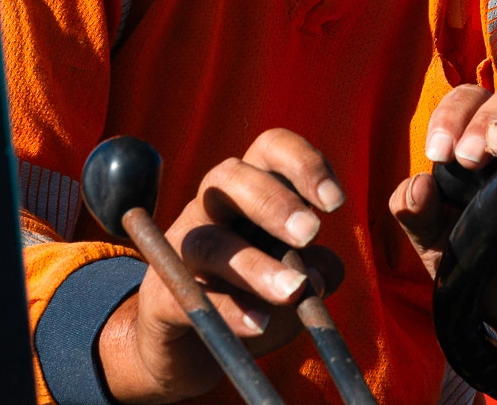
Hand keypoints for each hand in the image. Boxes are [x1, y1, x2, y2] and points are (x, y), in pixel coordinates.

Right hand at [100, 129, 347, 403]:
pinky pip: (189, 296)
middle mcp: (211, 207)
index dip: (303, 164)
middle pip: (230, 178)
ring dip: (254, 265)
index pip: (271, 149)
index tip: (335, 203)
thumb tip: (320, 274)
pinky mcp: (161, 295)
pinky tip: (258, 324)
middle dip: (273, 202)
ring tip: (293, 290)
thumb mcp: (297, 279)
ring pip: (209, 241)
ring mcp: (181, 248)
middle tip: (310, 234)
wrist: (195, 348)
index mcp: (252, 188)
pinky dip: (228, 311)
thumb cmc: (255, 296)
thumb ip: (318, 270)